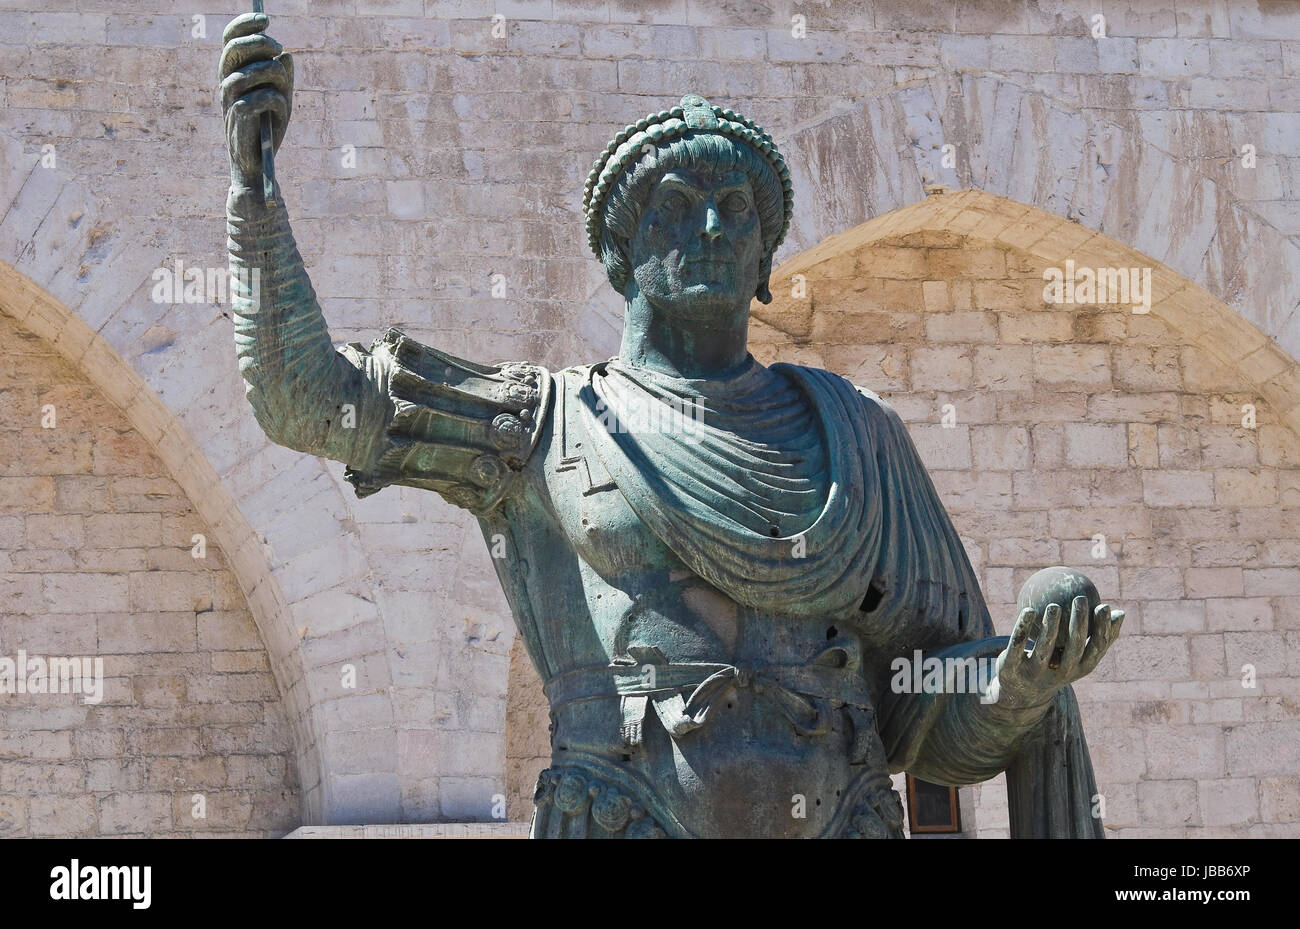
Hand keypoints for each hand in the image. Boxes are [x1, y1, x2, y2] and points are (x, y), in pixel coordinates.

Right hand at [220, 12, 292, 189]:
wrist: (259, 163)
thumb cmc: (267, 127)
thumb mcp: (281, 98)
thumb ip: (284, 78)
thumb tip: (287, 56)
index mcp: (234, 73)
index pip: (230, 39)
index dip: (244, 24)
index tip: (266, 18)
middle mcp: (226, 83)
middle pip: (233, 50)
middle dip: (258, 43)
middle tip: (279, 47)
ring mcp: (229, 102)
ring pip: (243, 75)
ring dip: (269, 72)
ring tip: (283, 83)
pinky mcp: (238, 122)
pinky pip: (254, 101)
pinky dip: (273, 100)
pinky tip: (282, 107)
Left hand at [984, 597, 1124, 709]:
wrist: (1020, 692)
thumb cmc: (1055, 665)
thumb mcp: (1077, 654)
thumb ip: (1096, 636)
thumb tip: (1119, 612)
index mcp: (1080, 668)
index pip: (1096, 649)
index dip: (1102, 628)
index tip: (1103, 605)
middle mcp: (1061, 674)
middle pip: (1073, 649)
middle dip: (1079, 624)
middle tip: (1080, 598)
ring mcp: (1036, 673)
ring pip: (1044, 648)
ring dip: (1050, 626)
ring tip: (1054, 605)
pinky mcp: (1013, 668)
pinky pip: (1018, 645)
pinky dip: (1023, 627)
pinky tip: (1028, 609)